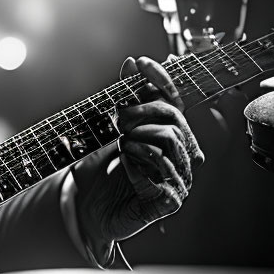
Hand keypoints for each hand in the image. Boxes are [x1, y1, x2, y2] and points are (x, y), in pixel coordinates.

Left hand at [73, 56, 204, 259]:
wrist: (91, 210)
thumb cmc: (103, 171)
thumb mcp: (110, 131)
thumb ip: (123, 99)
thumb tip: (132, 63)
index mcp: (171, 137)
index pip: (175, 101)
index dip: (160, 80)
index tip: (141, 62)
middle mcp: (182, 156)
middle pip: (173, 120)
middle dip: (141, 113)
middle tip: (117, 120)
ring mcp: (180, 179)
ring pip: (167, 142)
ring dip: (136, 140)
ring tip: (122, 148)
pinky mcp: (170, 200)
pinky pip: (159, 171)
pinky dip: (135, 164)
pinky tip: (124, 166)